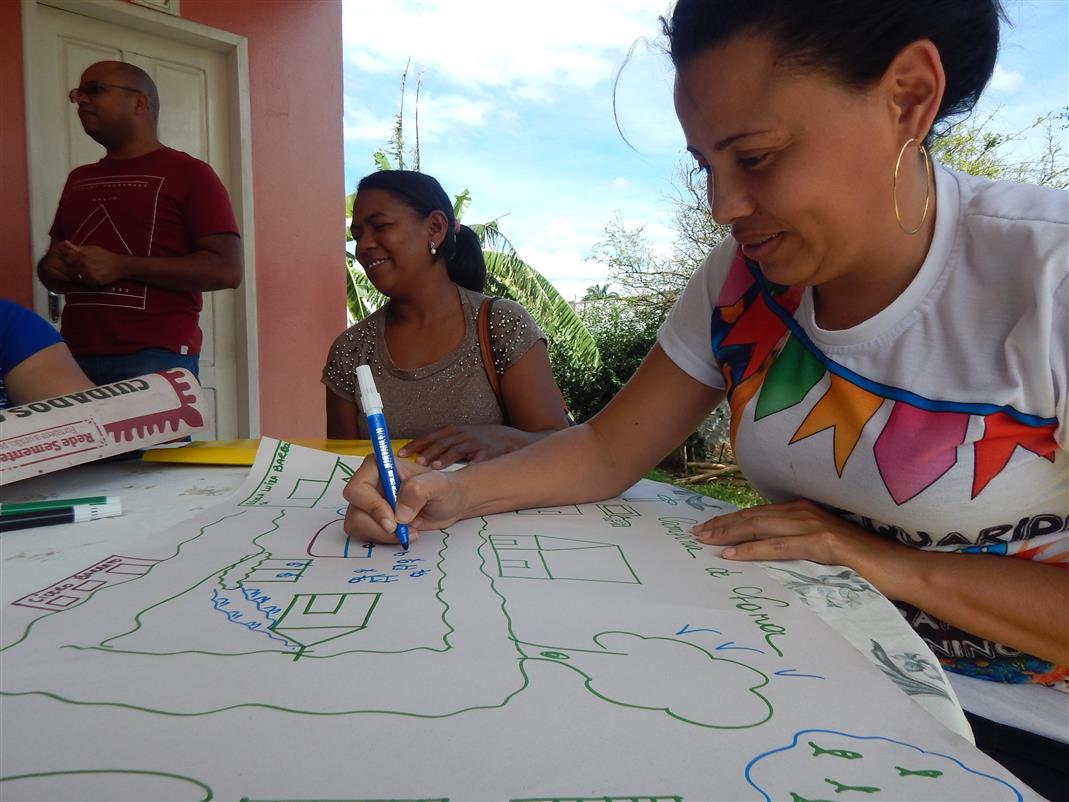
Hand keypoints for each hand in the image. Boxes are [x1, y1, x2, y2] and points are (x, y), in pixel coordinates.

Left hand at [58, 241, 126, 285]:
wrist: (119, 266)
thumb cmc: (105, 255)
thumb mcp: (92, 248)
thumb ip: (78, 247)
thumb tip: (65, 242)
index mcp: (83, 255)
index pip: (67, 259)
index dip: (68, 260)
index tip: (71, 261)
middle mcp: (85, 265)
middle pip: (70, 269)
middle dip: (72, 269)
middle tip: (79, 268)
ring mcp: (89, 274)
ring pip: (76, 276)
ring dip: (78, 275)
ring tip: (85, 272)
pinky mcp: (94, 281)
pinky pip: (84, 282)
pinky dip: (85, 280)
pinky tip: (91, 276)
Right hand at [342, 454, 465, 543]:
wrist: (451, 503)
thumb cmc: (445, 488)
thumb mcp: (438, 485)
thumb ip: (418, 491)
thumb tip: (399, 514)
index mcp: (379, 466)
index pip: (358, 488)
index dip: (372, 507)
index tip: (393, 522)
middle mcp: (370, 483)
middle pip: (355, 510)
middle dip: (378, 526)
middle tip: (404, 530)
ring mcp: (369, 502)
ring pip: (357, 525)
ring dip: (383, 534)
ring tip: (410, 530)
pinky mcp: (373, 519)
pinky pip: (366, 534)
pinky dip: (386, 539)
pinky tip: (406, 533)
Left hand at [398, 424, 516, 467]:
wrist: (504, 438)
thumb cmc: (474, 442)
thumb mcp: (456, 439)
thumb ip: (438, 447)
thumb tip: (415, 460)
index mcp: (451, 432)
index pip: (429, 437)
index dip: (415, 445)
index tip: (401, 454)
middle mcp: (461, 435)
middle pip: (441, 443)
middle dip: (428, 452)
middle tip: (417, 462)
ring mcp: (474, 443)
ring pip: (457, 449)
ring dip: (445, 458)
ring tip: (434, 467)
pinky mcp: (487, 452)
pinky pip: (477, 458)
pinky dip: (469, 464)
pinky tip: (462, 472)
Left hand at [692, 499, 898, 569]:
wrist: (899, 568)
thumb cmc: (861, 564)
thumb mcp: (820, 550)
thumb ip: (796, 546)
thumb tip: (766, 554)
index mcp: (804, 511)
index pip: (758, 514)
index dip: (730, 520)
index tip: (705, 528)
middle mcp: (805, 512)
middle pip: (753, 518)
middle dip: (722, 525)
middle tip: (695, 534)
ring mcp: (814, 525)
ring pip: (761, 528)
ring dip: (729, 534)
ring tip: (705, 541)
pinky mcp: (823, 543)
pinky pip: (780, 547)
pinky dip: (753, 550)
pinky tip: (732, 555)